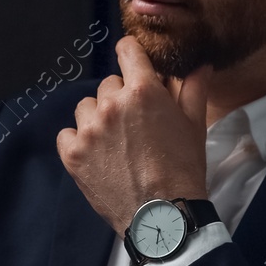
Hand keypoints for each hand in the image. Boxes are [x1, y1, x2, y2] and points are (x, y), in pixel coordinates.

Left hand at [56, 36, 211, 236]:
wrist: (162, 215)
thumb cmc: (183, 169)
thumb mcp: (194, 125)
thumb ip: (193, 88)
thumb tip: (198, 64)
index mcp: (143, 90)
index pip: (126, 50)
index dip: (131, 55)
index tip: (133, 64)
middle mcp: (111, 104)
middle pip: (109, 84)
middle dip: (121, 96)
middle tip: (135, 123)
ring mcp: (88, 130)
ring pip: (86, 107)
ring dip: (98, 118)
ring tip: (116, 142)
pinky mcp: (73, 154)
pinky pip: (67, 134)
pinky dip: (79, 141)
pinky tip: (97, 155)